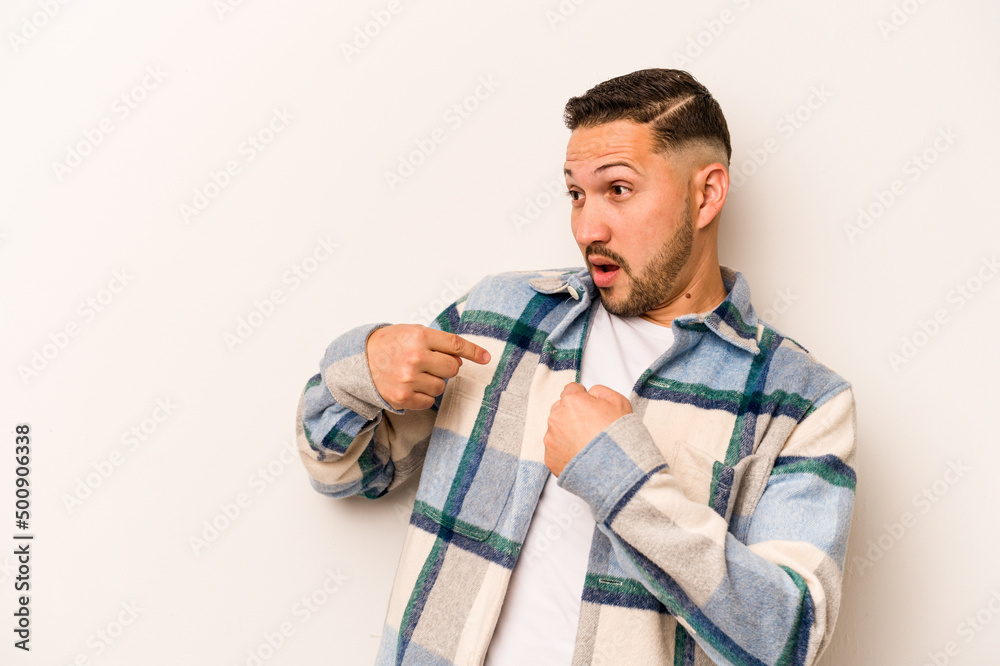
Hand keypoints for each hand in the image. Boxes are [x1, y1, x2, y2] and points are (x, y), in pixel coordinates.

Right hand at [366, 324, 490, 410]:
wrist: (359, 360)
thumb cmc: (389, 344)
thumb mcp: (413, 333)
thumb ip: (437, 342)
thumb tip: (460, 360)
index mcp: (419, 336)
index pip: (455, 344)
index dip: (474, 352)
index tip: (486, 358)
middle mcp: (415, 357)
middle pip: (452, 369)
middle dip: (446, 367)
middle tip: (431, 363)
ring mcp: (409, 379)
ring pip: (442, 386)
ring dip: (434, 382)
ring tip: (416, 374)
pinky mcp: (403, 397)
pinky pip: (429, 401)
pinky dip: (424, 395)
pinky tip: (411, 386)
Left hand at [543, 382, 631, 476]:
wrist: (618, 471)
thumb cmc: (620, 438)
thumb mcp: (619, 403)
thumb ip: (600, 391)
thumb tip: (590, 393)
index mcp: (572, 402)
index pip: (571, 390)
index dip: (582, 397)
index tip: (588, 406)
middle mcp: (557, 418)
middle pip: (560, 409)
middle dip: (572, 415)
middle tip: (590, 427)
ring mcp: (551, 439)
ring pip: (556, 430)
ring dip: (567, 433)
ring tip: (587, 444)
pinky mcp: (550, 458)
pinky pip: (555, 449)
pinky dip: (565, 451)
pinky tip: (581, 455)